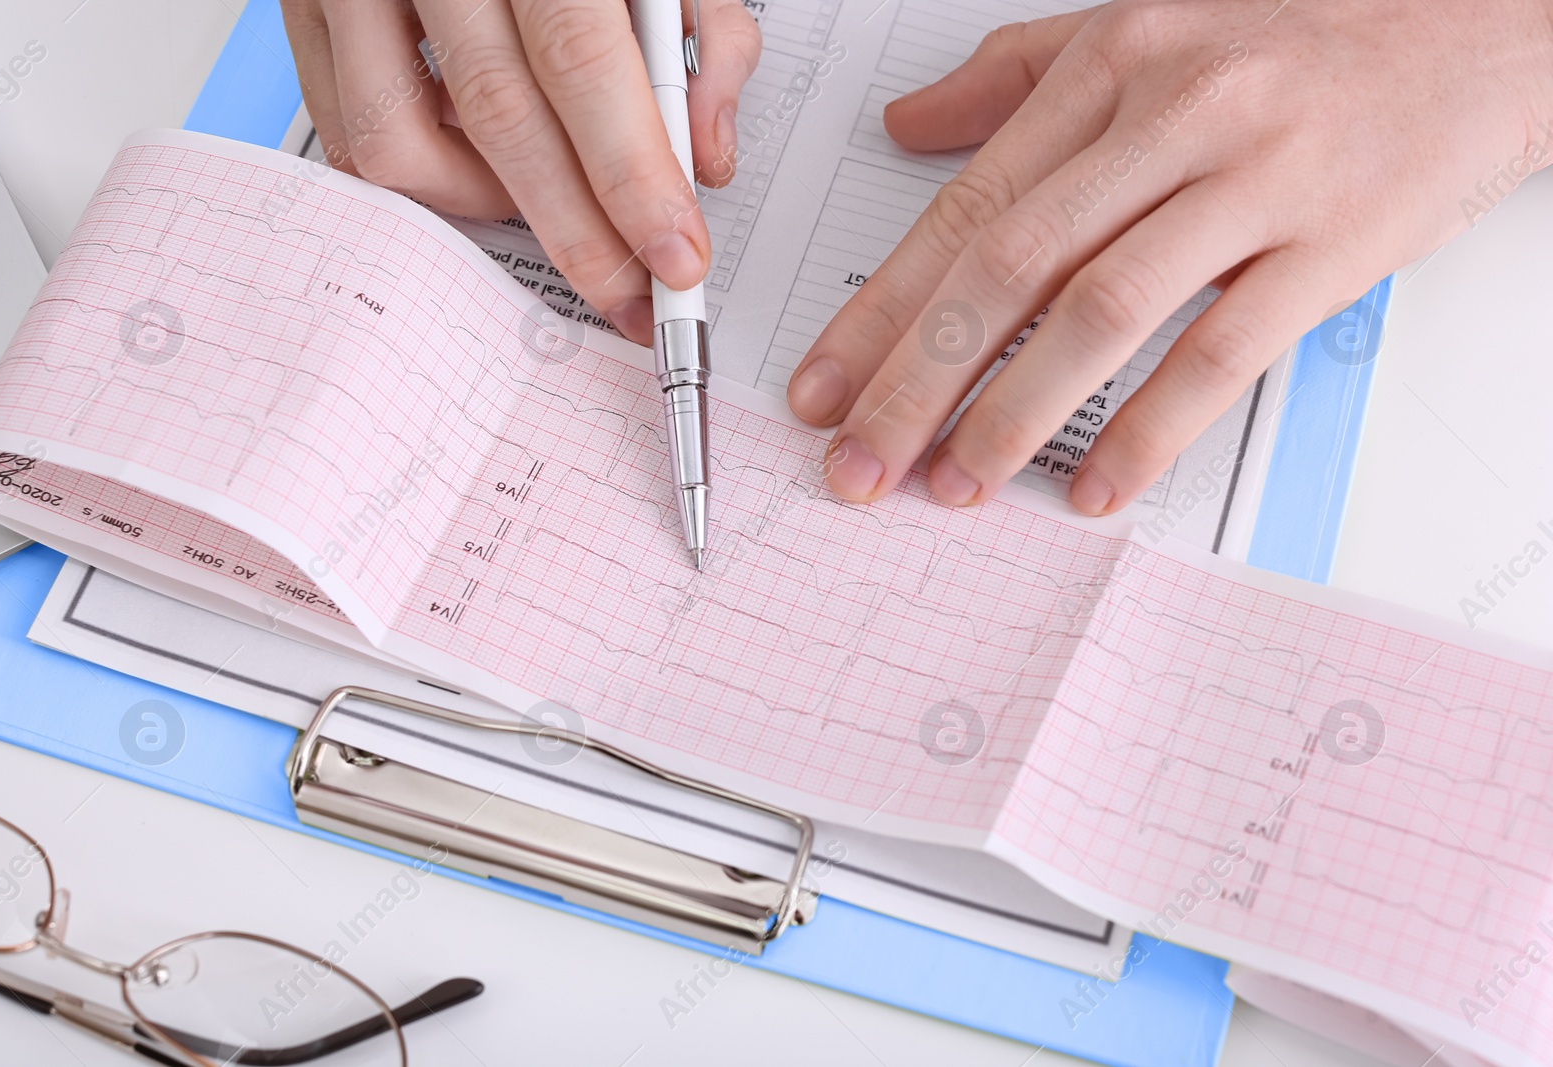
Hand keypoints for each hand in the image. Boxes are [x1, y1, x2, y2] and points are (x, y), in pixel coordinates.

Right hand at [282, 0, 761, 344]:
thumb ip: (702, 36)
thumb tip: (706, 156)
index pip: (581, 63)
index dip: (631, 176)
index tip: (673, 253)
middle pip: (500, 120)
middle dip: (578, 231)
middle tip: (628, 288)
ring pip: (399, 146)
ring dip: (487, 204)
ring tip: (547, 203)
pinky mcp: (305, 7)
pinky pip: (349, 133)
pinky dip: (423, 173)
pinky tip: (479, 162)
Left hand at [786, 0, 1552, 513]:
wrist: (1488, 22)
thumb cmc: (1308, 35)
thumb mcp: (1146, 29)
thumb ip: (1016, 79)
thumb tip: (907, 127)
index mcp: (1111, 67)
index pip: (964, 208)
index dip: (880, 310)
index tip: (823, 389)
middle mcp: (1172, 117)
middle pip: (1009, 267)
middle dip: (916, 381)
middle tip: (862, 464)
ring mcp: (1255, 179)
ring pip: (1103, 311)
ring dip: (1013, 413)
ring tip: (955, 485)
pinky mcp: (1333, 243)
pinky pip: (1223, 350)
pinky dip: (1150, 428)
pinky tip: (1094, 488)